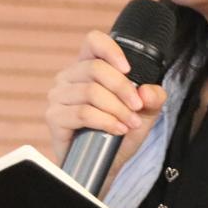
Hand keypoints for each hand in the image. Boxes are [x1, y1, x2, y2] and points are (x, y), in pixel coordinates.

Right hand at [45, 29, 166, 163]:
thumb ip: (153, 97)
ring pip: (91, 92)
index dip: (110, 50)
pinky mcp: (54, 117)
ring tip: (129, 123)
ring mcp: (58, 97)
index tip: (128, 69)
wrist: (106, 165)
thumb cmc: (121, 132)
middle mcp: (68, 77)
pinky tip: (117, 130)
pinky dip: (105, 121)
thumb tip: (145, 92)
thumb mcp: (145, 112)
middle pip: (96, 69)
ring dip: (117, 109)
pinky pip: (82, 113)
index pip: (93, 41)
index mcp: (87, 67)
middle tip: (137, 108)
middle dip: (123, 89)